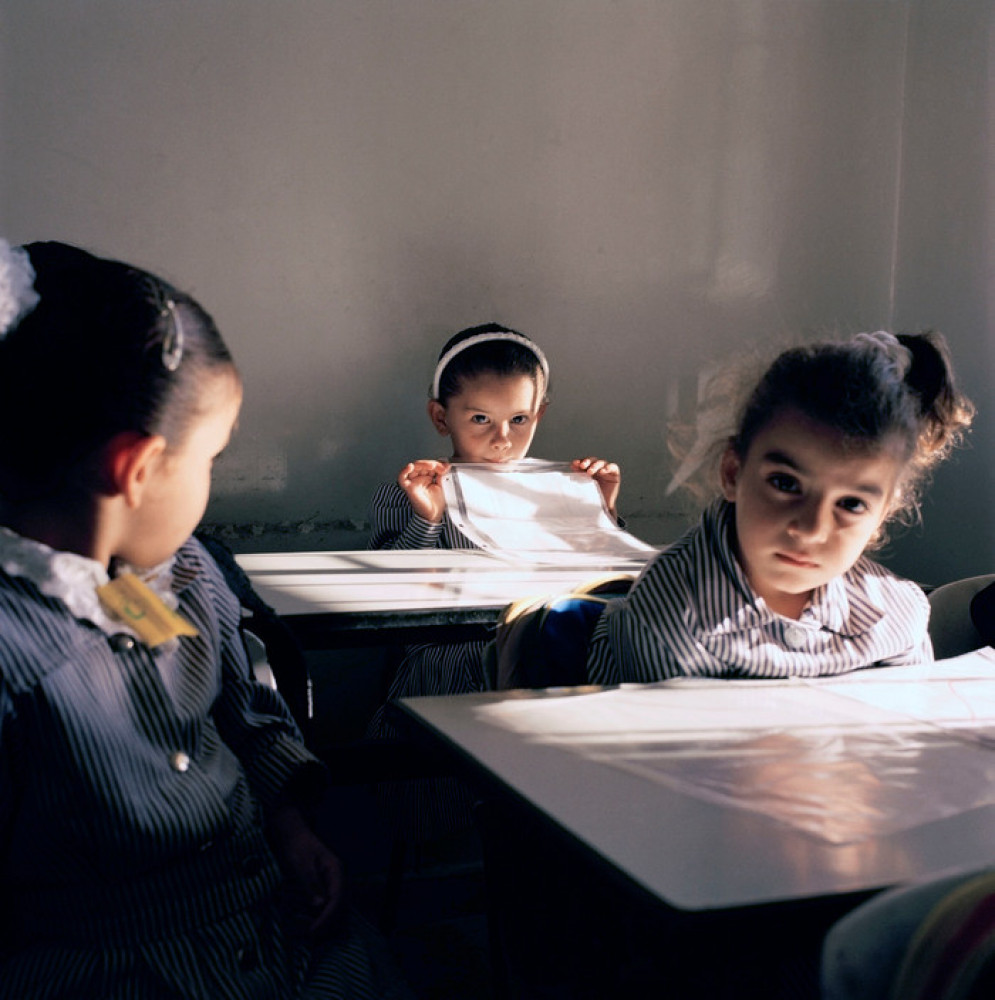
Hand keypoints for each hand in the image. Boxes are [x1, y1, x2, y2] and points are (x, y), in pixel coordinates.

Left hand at [268, 804, 342, 936]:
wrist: (292, 835)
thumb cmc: (296, 846)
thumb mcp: (301, 864)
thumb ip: (310, 883)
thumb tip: (319, 905)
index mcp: (336, 871)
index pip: (337, 899)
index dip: (327, 917)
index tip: (313, 931)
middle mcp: (337, 879)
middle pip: (340, 907)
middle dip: (327, 923)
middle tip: (309, 936)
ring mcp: (330, 883)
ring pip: (334, 909)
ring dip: (323, 921)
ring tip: (306, 932)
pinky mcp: (322, 888)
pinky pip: (325, 906)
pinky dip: (317, 916)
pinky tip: (305, 923)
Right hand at [398, 459, 450, 523]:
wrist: (434, 515)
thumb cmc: (436, 503)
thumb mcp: (441, 485)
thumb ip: (441, 474)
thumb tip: (446, 465)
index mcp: (425, 478)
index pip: (428, 465)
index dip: (436, 464)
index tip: (446, 467)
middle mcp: (418, 479)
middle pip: (421, 465)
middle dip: (431, 464)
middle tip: (441, 468)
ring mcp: (413, 483)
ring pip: (413, 468)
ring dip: (422, 465)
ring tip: (432, 466)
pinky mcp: (408, 488)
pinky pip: (402, 478)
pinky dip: (404, 471)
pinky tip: (410, 467)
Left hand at [572, 457, 620, 517]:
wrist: (601, 507)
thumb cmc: (591, 497)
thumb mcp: (583, 487)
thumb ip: (578, 477)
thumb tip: (571, 467)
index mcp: (588, 470)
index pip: (584, 462)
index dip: (580, 462)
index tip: (574, 464)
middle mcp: (597, 469)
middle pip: (592, 460)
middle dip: (587, 462)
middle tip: (582, 466)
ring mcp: (606, 470)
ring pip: (601, 463)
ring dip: (595, 465)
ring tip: (590, 472)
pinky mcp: (615, 474)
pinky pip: (613, 467)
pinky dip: (608, 467)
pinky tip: (603, 471)